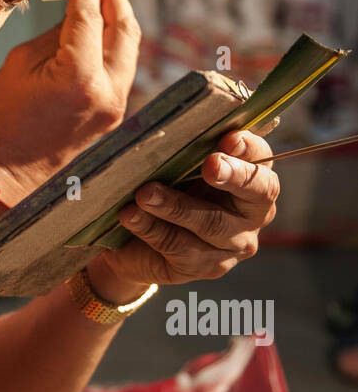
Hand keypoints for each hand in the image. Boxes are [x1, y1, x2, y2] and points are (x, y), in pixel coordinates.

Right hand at [0, 0, 140, 205]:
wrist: (8, 177)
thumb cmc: (1, 121)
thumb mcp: (19, 66)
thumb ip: (54, 36)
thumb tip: (74, 15)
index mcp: (80, 74)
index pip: (90, 15)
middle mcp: (108, 90)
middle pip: (125, 29)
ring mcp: (116, 106)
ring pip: (130, 50)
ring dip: (118, 21)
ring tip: (102, 0)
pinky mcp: (115, 116)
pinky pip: (122, 70)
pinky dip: (115, 46)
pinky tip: (99, 35)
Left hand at [91, 126, 279, 291]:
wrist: (133, 242)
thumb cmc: (163, 188)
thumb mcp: (175, 164)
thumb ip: (185, 146)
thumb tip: (171, 124)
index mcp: (251, 178)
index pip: (262, 158)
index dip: (249, 147)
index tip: (229, 138)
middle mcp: (252, 214)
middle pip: (256, 193)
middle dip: (233, 176)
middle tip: (210, 165)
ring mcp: (231, 245)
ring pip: (210, 223)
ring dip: (175, 206)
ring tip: (145, 193)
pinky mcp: (203, 268)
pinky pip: (179, 246)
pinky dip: (151, 228)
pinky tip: (130, 215)